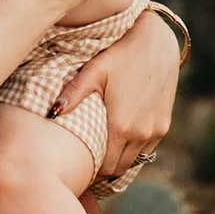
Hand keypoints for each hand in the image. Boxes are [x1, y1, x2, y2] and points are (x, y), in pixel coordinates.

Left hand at [53, 8, 178, 179]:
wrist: (156, 42)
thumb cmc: (120, 54)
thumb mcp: (93, 71)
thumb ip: (73, 94)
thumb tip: (50, 113)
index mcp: (120, 127)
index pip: (104, 167)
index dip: (91, 171)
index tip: (79, 166)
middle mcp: (141, 134)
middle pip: (118, 169)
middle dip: (103, 169)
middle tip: (87, 162)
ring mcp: (155, 131)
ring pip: (134, 161)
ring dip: (119, 160)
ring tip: (101, 153)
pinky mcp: (164, 124)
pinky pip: (147, 149)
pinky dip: (133, 150)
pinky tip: (120, 140)